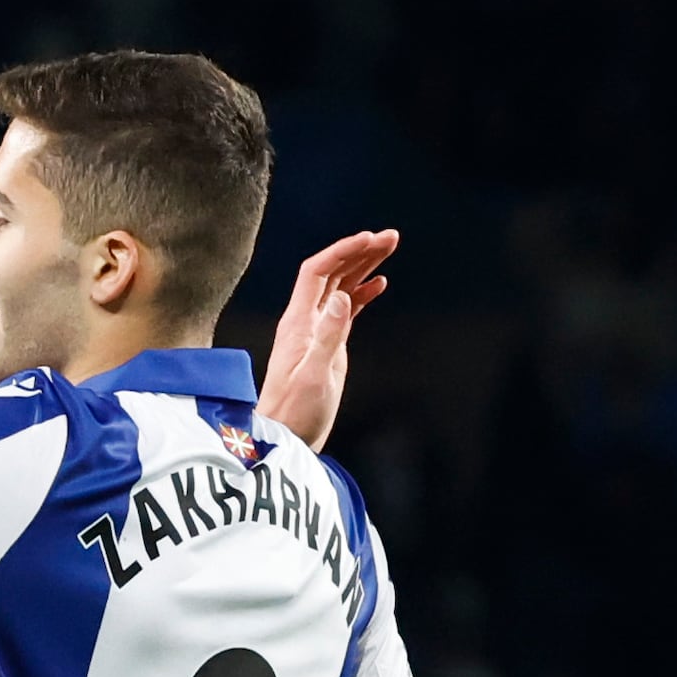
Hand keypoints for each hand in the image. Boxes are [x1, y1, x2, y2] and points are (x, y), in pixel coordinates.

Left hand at [255, 229, 398, 447]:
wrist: (285, 440)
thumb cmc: (296, 414)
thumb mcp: (315, 376)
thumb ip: (329, 337)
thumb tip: (343, 297)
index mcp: (299, 323)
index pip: (317, 272)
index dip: (342, 251)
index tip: (369, 239)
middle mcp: (305, 321)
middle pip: (332, 273)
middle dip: (359, 251)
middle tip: (391, 237)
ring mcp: (316, 332)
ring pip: (341, 288)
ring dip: (363, 266)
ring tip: (390, 248)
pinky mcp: (327, 346)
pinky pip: (345, 310)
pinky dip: (361, 293)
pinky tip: (380, 284)